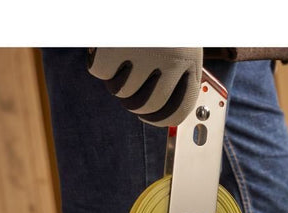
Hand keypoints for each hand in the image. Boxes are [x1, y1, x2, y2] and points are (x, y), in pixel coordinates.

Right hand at [87, 48, 202, 126]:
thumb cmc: (161, 18)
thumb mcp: (177, 43)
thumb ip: (174, 74)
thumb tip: (159, 113)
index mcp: (189, 60)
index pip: (176, 111)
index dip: (159, 119)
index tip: (149, 116)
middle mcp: (170, 58)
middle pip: (145, 106)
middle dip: (134, 103)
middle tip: (128, 91)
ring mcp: (143, 51)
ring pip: (121, 92)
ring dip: (116, 78)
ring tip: (122, 57)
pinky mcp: (116, 44)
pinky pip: (99, 71)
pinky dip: (98, 62)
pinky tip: (107, 49)